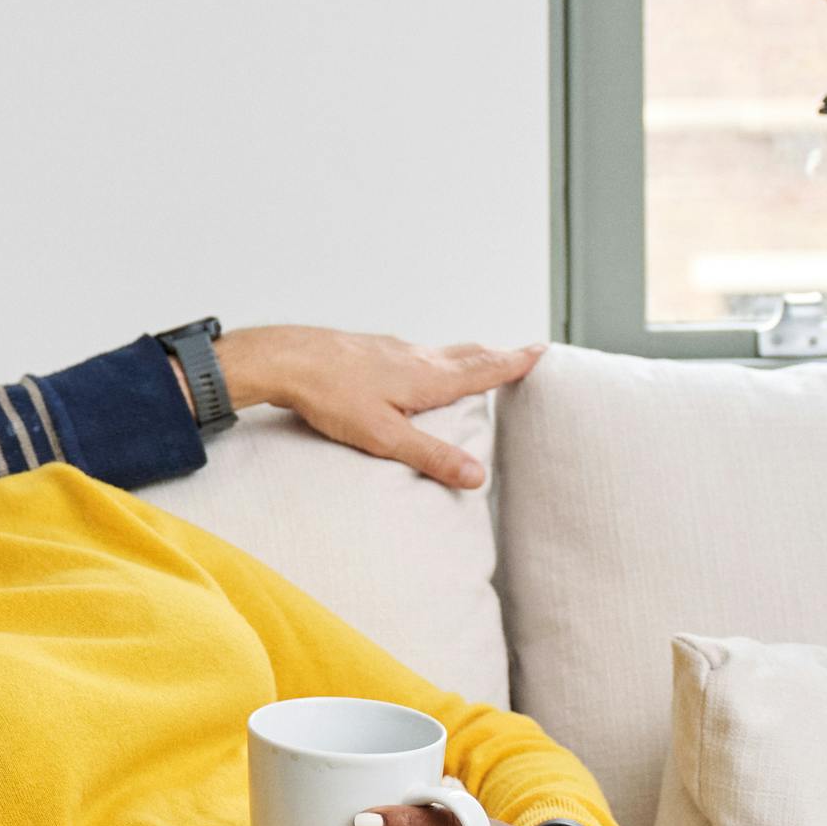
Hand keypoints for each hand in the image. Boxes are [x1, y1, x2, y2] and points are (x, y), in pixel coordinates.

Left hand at [212, 327, 542, 488]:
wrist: (285, 359)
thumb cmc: (331, 396)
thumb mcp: (385, 437)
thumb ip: (431, 456)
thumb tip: (477, 477)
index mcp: (428, 378)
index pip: (483, 369)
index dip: (514, 362)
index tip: (541, 351)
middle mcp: (415, 356)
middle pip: (467, 354)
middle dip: (497, 355)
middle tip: (521, 352)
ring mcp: (391, 349)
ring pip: (439, 351)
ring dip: (466, 355)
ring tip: (478, 360)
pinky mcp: (368, 348)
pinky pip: (412, 352)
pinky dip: (431, 358)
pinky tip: (417, 365)